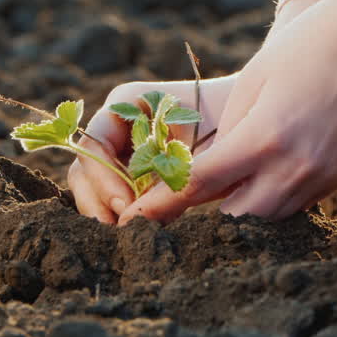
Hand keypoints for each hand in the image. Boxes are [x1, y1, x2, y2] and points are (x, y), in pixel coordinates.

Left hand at [66, 0, 323, 223]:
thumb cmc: (311, 43)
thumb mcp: (254, 80)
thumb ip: (228, 130)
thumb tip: (209, 170)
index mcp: (263, 137)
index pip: (199, 185)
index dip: (163, 204)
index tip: (135, 219)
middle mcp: (296, 166)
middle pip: (235, 215)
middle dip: (207, 208)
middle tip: (186, 189)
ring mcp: (324, 175)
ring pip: (268, 217)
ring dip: (243, 205)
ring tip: (227, 180)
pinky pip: (297, 203)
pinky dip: (274, 197)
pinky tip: (266, 172)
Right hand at [67, 75, 236, 223]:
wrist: (252, 120)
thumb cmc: (231, 125)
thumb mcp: (201, 150)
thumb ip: (169, 178)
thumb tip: (136, 219)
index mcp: (127, 102)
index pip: (94, 142)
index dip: (104, 178)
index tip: (127, 208)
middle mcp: (116, 124)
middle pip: (85, 164)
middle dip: (98, 199)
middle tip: (123, 229)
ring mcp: (119, 148)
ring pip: (89, 183)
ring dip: (103, 210)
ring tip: (128, 234)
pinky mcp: (129, 172)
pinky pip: (109, 194)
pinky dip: (117, 214)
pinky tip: (137, 231)